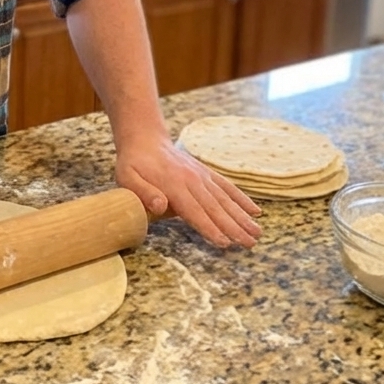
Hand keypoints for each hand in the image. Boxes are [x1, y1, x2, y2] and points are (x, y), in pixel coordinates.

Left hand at [116, 136, 261, 248]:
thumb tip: (159, 205)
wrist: (145, 140)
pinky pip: (227, 186)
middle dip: (234, 227)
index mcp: (173, 185)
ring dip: (242, 216)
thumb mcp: (127, 178)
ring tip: (257, 233)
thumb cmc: (134, 165)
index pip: (194, 211)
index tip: (225, 242)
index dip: (210, 228)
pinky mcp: (206, 173)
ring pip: (225, 198)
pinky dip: (242, 198)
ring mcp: (201, 176)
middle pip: (215, 207)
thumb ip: (142, 192)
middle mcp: (192, 180)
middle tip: (250, 244)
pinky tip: (255, 211)